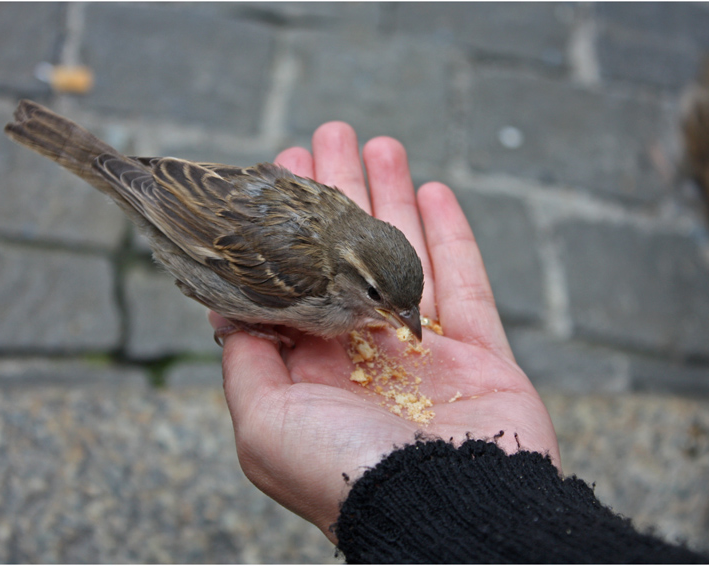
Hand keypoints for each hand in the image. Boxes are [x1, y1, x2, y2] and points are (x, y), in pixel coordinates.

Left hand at [209, 122, 559, 541]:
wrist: (443, 509)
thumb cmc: (344, 471)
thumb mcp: (264, 424)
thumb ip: (247, 363)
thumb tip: (227, 315)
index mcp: (315, 370)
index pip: (297, 280)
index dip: (287, 228)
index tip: (279, 175)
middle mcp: (367, 355)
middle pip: (349, 255)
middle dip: (337, 195)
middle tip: (327, 136)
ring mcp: (426, 352)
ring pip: (406, 256)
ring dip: (391, 198)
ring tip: (378, 142)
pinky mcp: (480, 353)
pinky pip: (465, 281)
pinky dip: (450, 234)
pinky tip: (431, 188)